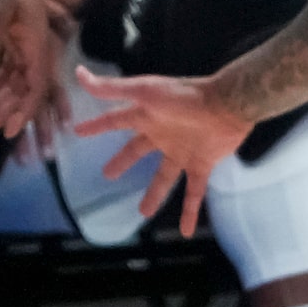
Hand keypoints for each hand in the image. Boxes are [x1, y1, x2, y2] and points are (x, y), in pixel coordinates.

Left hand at [0, 0, 52, 138]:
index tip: (9, 131)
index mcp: (36, 42)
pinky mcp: (12, 38)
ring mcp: (23, 43)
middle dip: (3, 110)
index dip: (24, 110)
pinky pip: (6, 68)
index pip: (35, 85)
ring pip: (14, 81)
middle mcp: (33, 47)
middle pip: (23, 88)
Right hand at [73, 67, 254, 235]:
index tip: (79, 131)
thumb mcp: (144, 91)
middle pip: (137, 151)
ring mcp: (182, 151)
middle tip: (108, 176)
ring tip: (143, 212)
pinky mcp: (202, 164)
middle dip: (122, 161)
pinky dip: (190, 211)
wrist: (229, 104)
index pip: (114, 121)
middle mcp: (163, 135)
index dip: (97, 126)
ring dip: (154, 195)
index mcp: (147, 117)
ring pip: (164, 177)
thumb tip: (80, 75)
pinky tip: (186, 232)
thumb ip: (112, 88)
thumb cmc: (185, 96)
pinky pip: (194, 192)